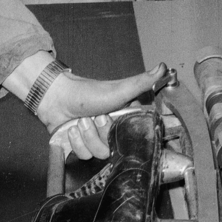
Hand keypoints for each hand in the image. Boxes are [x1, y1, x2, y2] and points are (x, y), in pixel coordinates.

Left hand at [5, 53, 167, 159]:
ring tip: (81, 121)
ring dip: (86, 136)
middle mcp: (113, 132)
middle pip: (115, 148)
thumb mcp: (120, 89)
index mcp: (125, 119)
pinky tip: (72, 129)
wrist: (57, 98)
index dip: (124, 132)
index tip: (111, 117)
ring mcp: (97, 140)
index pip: (135, 138)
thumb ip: (143, 82)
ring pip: (98, 154)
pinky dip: (76, 142)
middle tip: (94, 116)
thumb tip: (164, 66)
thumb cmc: (87, 92)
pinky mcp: (82, 147)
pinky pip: (84, 156)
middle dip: (100, 132)